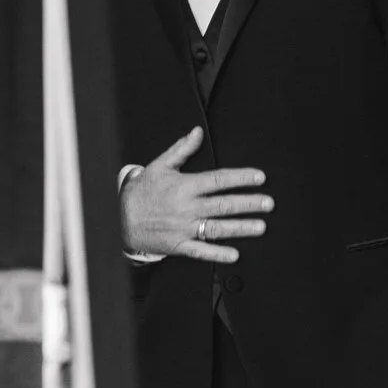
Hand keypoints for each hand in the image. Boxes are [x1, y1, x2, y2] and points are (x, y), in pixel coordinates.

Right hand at [120, 127, 272, 261]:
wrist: (119, 218)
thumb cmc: (141, 192)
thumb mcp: (159, 165)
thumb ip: (181, 149)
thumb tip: (197, 132)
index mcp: (184, 186)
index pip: (218, 180)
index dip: (240, 177)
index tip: (259, 177)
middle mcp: (186, 207)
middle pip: (223, 204)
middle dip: (248, 203)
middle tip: (268, 203)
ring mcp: (183, 228)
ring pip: (217, 228)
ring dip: (240, 227)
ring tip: (260, 226)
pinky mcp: (179, 245)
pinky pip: (201, 251)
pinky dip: (218, 254)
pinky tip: (234, 255)